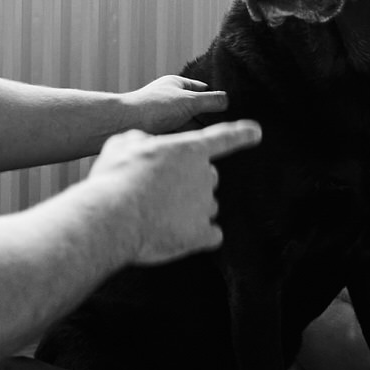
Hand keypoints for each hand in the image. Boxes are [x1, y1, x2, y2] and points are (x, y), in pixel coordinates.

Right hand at [87, 119, 262, 264]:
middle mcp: (204, 175)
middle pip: (208, 178)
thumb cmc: (114, 179)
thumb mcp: (122, 147)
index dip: (241, 134)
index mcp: (189, 150)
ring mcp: (205, 205)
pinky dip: (199, 236)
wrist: (112, 217)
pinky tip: (179, 237)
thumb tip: (143, 144)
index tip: (256, 133)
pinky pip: (211, 235)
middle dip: (190, 183)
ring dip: (189, 211)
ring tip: (158, 216)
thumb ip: (139, 142)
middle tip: (159, 193)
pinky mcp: (201, 234)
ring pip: (206, 207)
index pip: (224, 138)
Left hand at [118, 74, 228, 134]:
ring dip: (195, 134)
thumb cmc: (154, 107)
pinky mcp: (158, 134)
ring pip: (187, 126)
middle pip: (196, 110)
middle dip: (206, 119)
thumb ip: (211, 101)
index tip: (229, 110)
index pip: (203, 89)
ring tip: (209, 142)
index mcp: (177, 84)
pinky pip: (177, 138)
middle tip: (222, 130)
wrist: (123, 125)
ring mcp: (163, 117)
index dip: (215, 99)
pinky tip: (193, 149)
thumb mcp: (190, 101)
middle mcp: (170, 99)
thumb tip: (227, 100)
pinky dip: (184, 143)